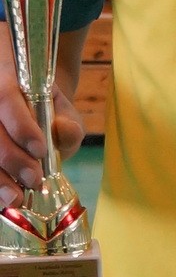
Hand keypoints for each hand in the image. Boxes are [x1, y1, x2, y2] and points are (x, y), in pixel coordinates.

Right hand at [0, 65, 84, 208]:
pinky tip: (5, 199)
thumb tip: (64, 131)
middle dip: (11, 158)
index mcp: (8, 77)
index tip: (41, 150)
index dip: (20, 126)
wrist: (36, 114)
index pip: (6, 97)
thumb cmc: (50, 113)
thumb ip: (68, 124)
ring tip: (17, 198)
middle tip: (33, 179)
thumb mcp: (65, 112)